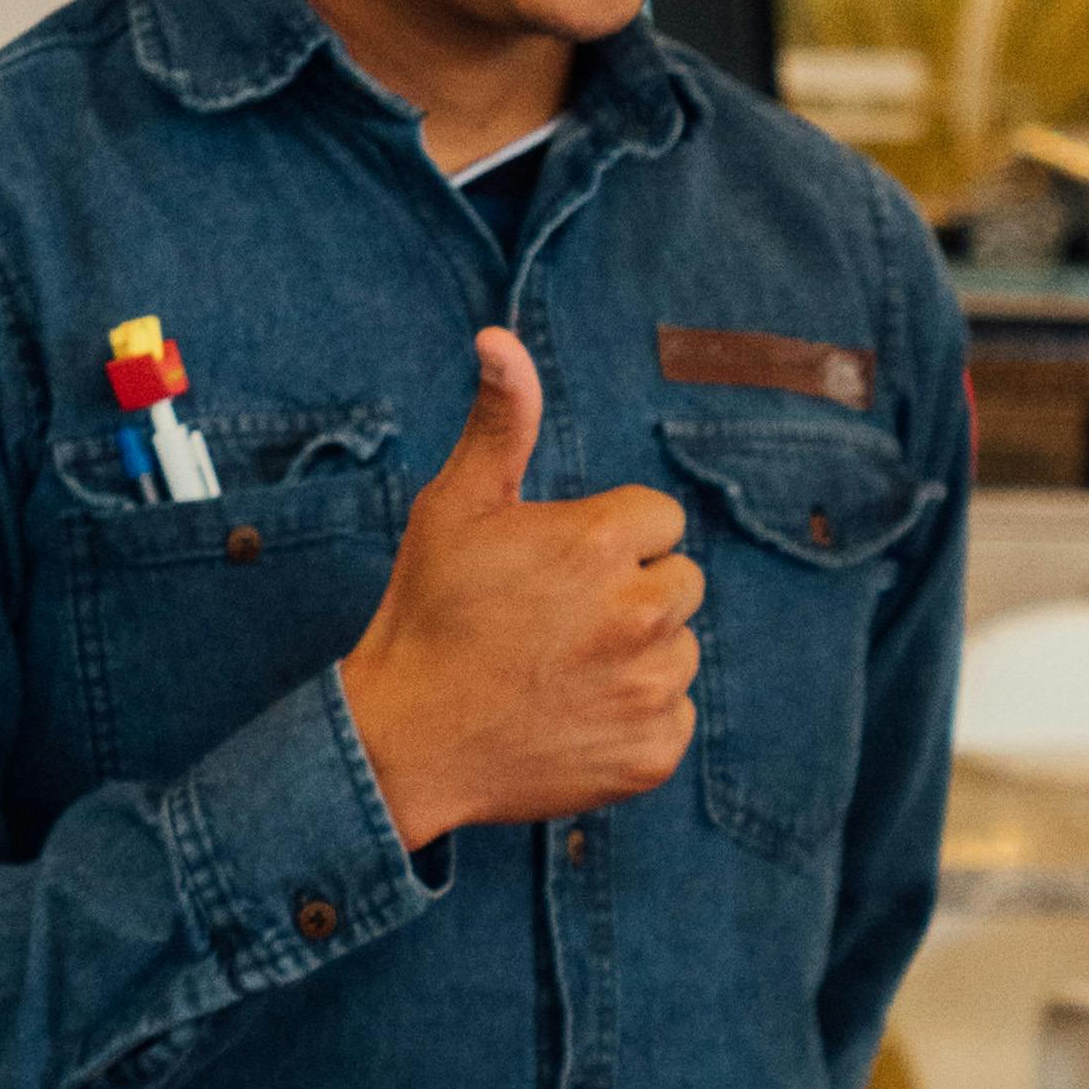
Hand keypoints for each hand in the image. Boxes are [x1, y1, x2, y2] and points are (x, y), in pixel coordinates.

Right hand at [338, 329, 704, 852]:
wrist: (407, 742)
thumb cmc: (429, 613)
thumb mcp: (455, 506)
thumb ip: (500, 422)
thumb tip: (500, 337)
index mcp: (603, 542)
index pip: (659, 520)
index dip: (609, 540)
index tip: (559, 568)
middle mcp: (641, 614)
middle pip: (681, 582)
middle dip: (632, 592)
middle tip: (558, 621)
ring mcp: (652, 688)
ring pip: (681, 649)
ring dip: (638, 655)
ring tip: (562, 668)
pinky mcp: (656, 751)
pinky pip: (674, 715)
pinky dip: (636, 718)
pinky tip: (575, 715)